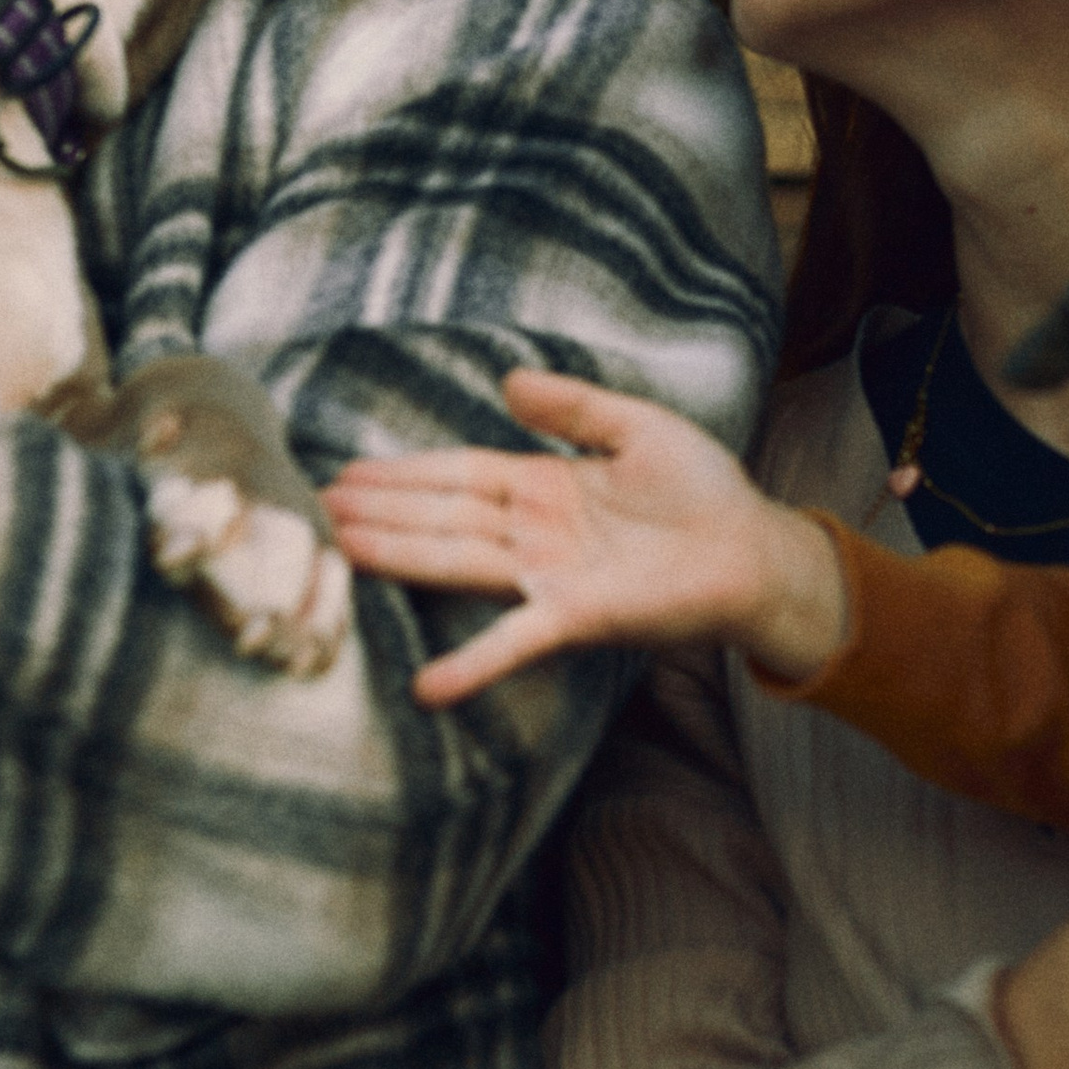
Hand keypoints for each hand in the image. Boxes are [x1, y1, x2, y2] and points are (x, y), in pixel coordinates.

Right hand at [325, 368, 845, 705]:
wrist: (757, 552)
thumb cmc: (705, 492)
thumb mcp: (636, 427)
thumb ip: (572, 406)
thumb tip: (505, 381)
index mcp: (544, 486)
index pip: (457, 474)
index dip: (402, 473)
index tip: (344, 472)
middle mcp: (535, 533)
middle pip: (441, 517)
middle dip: (378, 513)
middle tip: (311, 511)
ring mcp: (550, 577)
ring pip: (457, 562)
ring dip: (397, 559)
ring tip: (335, 553)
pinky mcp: (578, 616)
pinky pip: (515, 641)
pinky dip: (472, 665)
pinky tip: (425, 688)